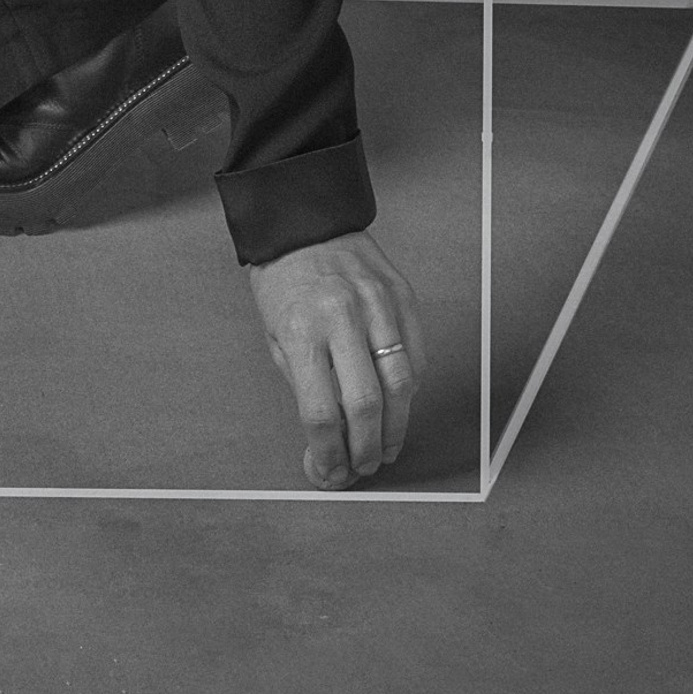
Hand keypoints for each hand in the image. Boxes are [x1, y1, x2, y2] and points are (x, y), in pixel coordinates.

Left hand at [246, 230, 425, 489]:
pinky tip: (397, 405)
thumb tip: (327, 442)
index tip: (329, 474)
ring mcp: (377, 304)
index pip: (320, 411)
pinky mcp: (403, 296)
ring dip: (396, 428)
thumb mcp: (275, 334)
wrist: (303, 219)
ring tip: (384, 448)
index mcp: (300, 330)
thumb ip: (305, 383)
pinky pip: (417, 355)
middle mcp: (342, 317)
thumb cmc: (282, 281)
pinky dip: (410, 390)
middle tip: (363, 468)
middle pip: (366, 404)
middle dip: (366, 449)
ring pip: (401, 384)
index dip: (328, 454)